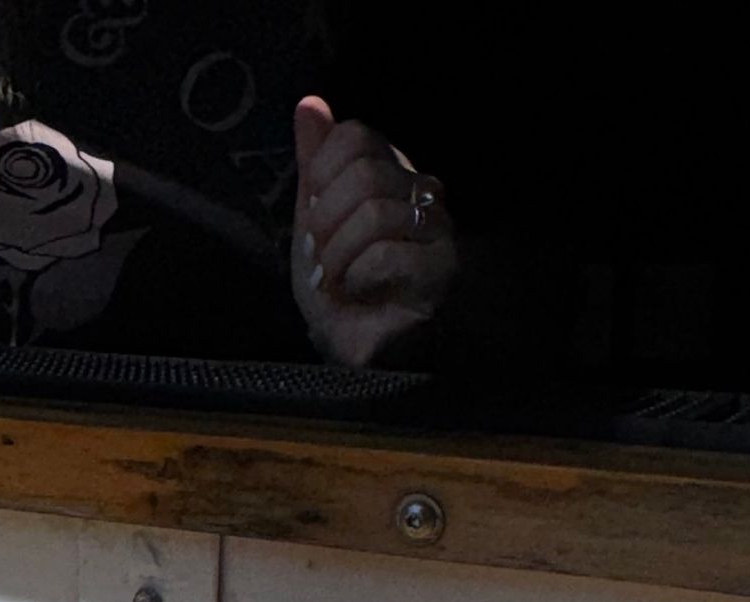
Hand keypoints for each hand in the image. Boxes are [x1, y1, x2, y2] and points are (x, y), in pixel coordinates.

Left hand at [291, 96, 455, 367]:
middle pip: (365, 172)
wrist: (348, 348)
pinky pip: (388, 254)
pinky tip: (359, 294)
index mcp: (392, 173)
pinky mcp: (440, 272)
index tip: (313, 219)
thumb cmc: (336, 287)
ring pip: (376, 211)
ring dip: (337, 255)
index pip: (355, 136)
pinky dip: (357, 278)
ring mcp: (437, 232)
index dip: (321, 176)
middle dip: (325, 221)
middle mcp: (422, 194)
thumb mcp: (313, 219)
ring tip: (335, 281)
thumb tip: (310, 104)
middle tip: (321, 257)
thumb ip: (315, 162)